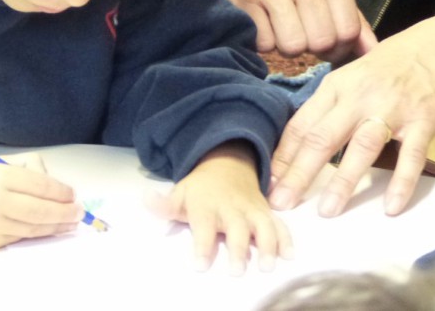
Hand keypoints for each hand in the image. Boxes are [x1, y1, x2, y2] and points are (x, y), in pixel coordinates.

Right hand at [0, 151, 84, 248]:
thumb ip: (25, 168)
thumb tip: (54, 184)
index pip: (39, 185)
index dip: (60, 191)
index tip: (72, 193)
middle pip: (40, 210)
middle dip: (64, 212)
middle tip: (79, 211)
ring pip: (33, 227)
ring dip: (56, 226)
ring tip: (70, 223)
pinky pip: (20, 236)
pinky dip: (37, 233)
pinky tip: (49, 229)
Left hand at [152, 142, 292, 274]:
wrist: (227, 163)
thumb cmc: (201, 188)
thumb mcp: (179, 193)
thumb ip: (163, 204)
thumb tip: (145, 199)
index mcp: (207, 205)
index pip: (204, 225)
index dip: (202, 245)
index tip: (199, 265)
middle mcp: (231, 208)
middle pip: (236, 228)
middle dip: (238, 248)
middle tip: (237, 271)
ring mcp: (251, 209)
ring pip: (263, 225)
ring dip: (268, 245)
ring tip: (268, 265)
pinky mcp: (266, 212)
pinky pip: (279, 224)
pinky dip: (286, 238)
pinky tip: (288, 255)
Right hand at [207, 0, 374, 59]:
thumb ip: (351, 17)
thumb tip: (373, 51)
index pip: (348, 30)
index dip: (339, 48)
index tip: (327, 44)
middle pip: (321, 42)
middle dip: (311, 48)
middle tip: (302, 34)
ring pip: (293, 47)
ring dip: (286, 47)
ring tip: (281, 27)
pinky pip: (264, 45)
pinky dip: (264, 43)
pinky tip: (263, 24)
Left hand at [268, 15, 434, 217]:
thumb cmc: (392, 65)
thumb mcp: (353, 76)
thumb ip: (330, 107)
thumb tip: (299, 146)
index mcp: (338, 86)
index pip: (303, 124)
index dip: (284, 156)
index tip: (269, 184)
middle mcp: (360, 96)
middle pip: (324, 137)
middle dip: (300, 173)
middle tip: (282, 202)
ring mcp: (393, 109)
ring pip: (362, 147)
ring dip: (343, 181)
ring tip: (327, 210)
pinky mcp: (423, 121)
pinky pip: (411, 156)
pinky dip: (401, 183)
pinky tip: (390, 206)